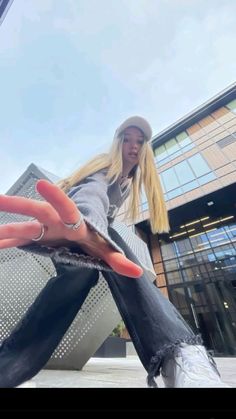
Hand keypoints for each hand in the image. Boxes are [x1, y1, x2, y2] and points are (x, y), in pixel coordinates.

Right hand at [0, 180, 142, 277]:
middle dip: (18, 205)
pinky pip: (17, 238)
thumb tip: (139, 272)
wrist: (83, 229)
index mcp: (75, 222)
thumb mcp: (105, 248)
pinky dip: (5, 241)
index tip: (42, 184)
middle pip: (38, 212)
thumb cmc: (94, 236)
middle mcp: (56, 221)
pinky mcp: (35, 236)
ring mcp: (43, 228)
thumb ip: (118, 260)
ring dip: (5, 229)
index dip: (57, 198)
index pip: (68, 208)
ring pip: (22, 226)